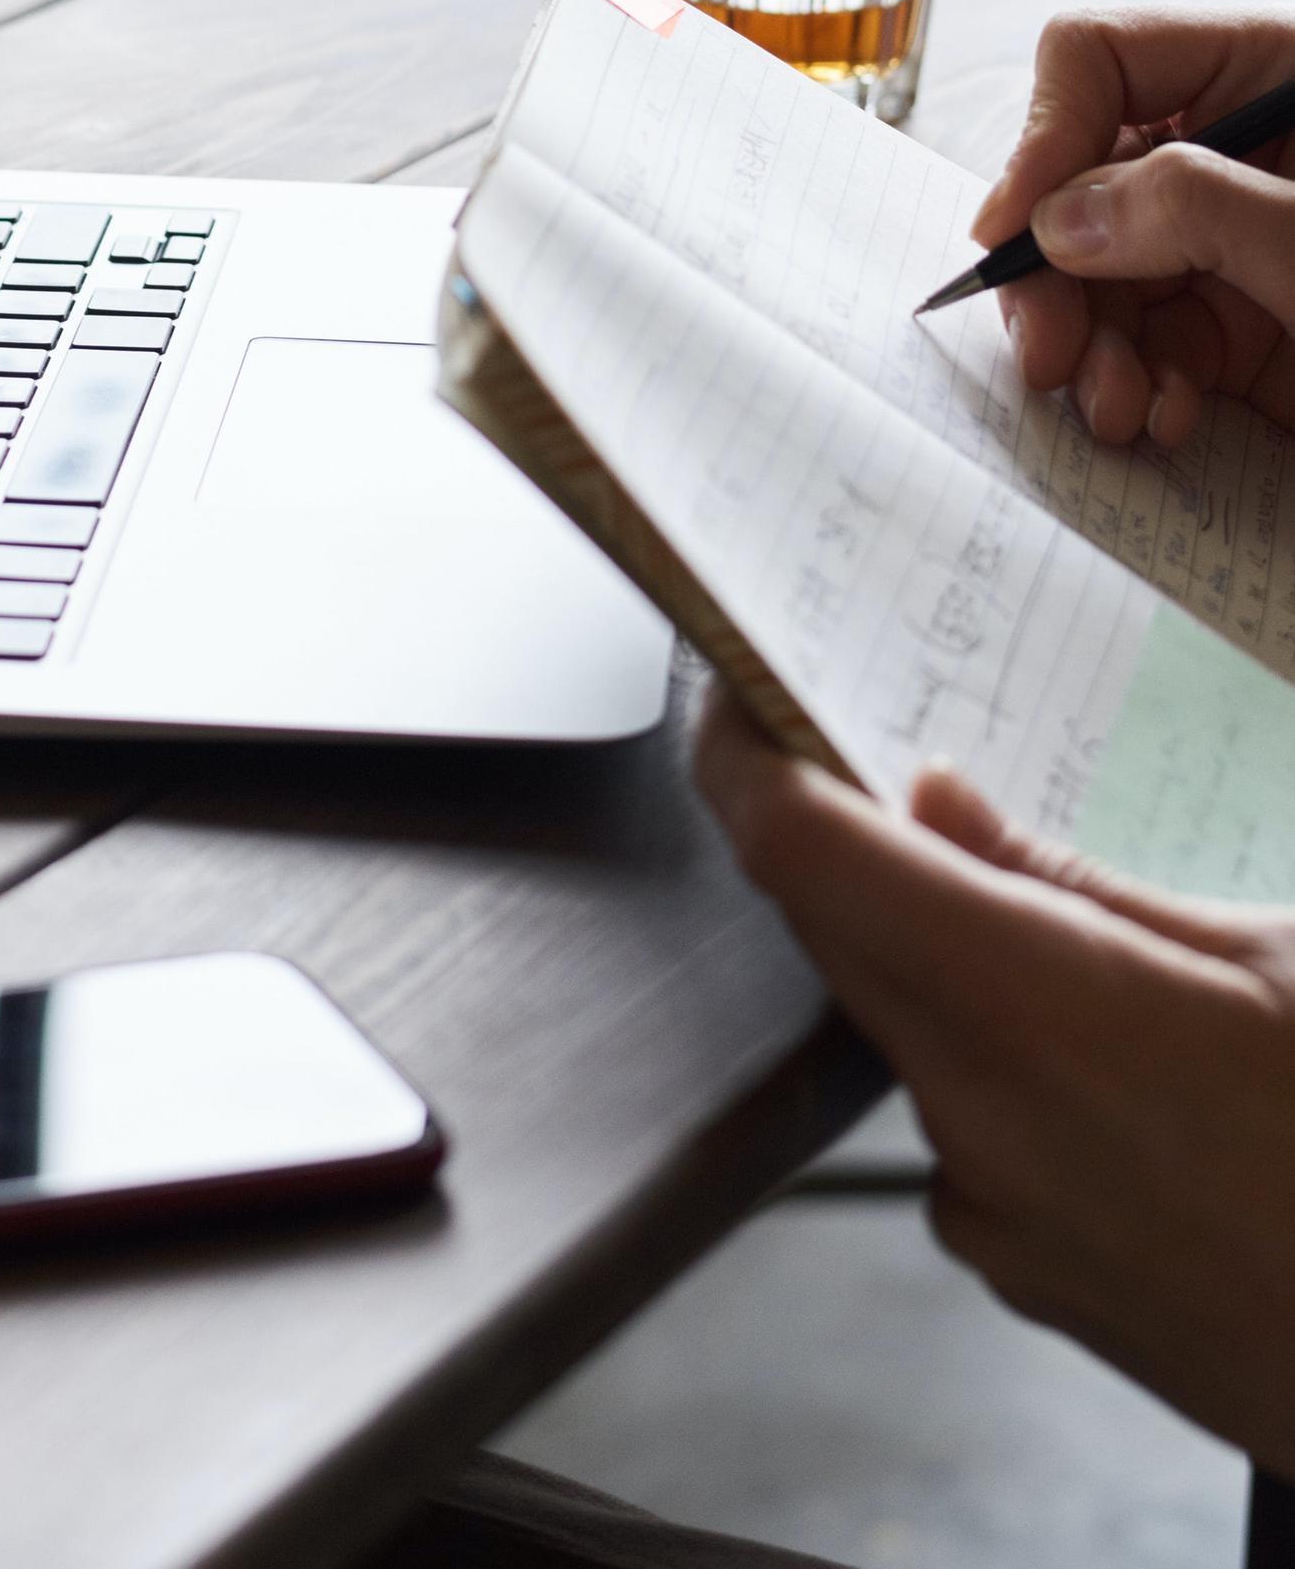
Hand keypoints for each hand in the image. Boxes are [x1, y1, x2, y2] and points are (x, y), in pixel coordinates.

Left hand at [696, 687, 1294, 1469]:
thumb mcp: (1278, 960)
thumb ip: (1080, 885)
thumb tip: (937, 802)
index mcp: (1035, 1007)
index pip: (801, 856)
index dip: (743, 760)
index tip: (741, 696)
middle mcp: (981, 1121)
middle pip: (840, 939)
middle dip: (853, 847)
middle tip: (908, 770)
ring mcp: (998, 1220)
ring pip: (911, 1037)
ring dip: (950, 968)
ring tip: (1087, 948)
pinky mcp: (1032, 1285)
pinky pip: (967, 1135)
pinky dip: (1004, 1073)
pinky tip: (1128, 1075)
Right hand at [969, 11, 1294, 451]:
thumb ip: (1192, 207)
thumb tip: (1056, 223)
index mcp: (1258, 70)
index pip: (1096, 58)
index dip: (1041, 138)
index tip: (1013, 232)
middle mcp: (1231, 149)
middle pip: (1079, 181)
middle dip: (1052, 275)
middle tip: (1046, 351)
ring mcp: (1230, 241)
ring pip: (1100, 275)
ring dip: (1090, 348)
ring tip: (1113, 409)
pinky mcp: (1242, 328)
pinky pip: (1152, 346)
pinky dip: (1140, 387)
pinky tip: (1163, 418)